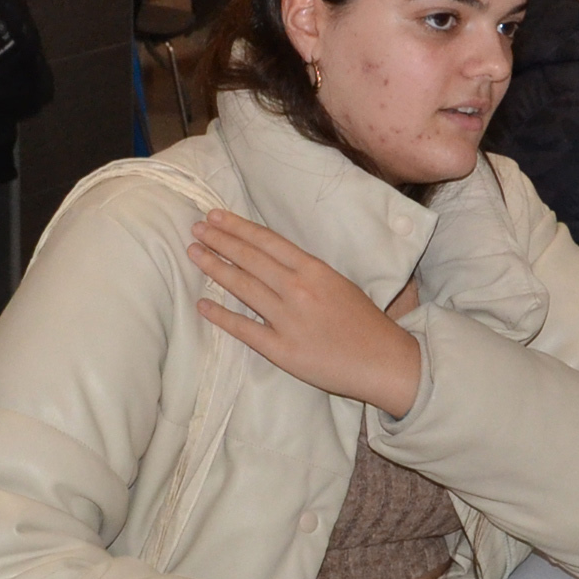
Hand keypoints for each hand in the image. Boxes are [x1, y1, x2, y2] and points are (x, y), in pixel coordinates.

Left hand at [188, 209, 423, 415]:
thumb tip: (272, 259)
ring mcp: (288, 320)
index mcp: (314, 270)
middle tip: (196, 228)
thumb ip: (306, 271)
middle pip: (250, 258)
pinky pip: (244, 329)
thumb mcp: (339, 283)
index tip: (215, 217)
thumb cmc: (365, 321)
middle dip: (219, 240)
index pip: (267, 242)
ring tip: (194, 253)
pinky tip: (202, 304)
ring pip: (243, 287)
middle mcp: (298, 289)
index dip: (238, 227)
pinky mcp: (282, 350)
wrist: (383, 361)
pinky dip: (221, 316)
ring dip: (214, 268)